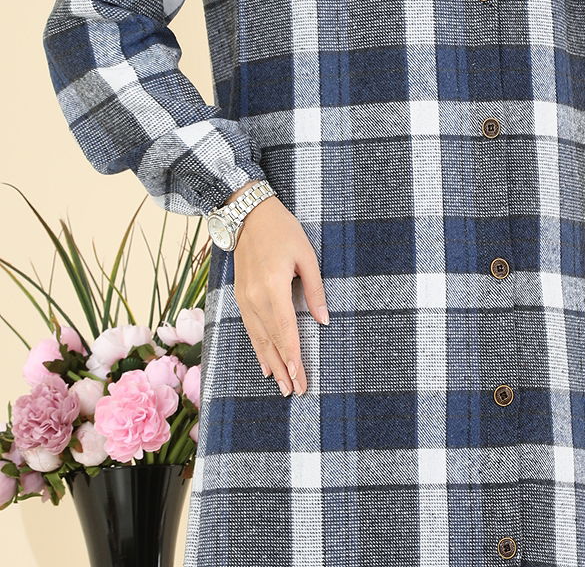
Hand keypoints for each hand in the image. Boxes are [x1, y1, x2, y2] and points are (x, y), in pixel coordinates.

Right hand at [225, 184, 328, 396]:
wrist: (247, 214)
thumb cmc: (282, 230)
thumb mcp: (305, 255)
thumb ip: (314, 290)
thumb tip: (323, 320)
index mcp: (272, 287)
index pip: (285, 331)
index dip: (294, 357)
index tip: (301, 378)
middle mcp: (254, 298)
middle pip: (271, 341)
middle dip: (284, 368)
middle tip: (296, 391)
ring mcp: (244, 298)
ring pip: (258, 339)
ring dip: (271, 363)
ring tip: (282, 385)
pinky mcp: (240, 296)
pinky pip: (249, 329)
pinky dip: (258, 348)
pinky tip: (265, 363)